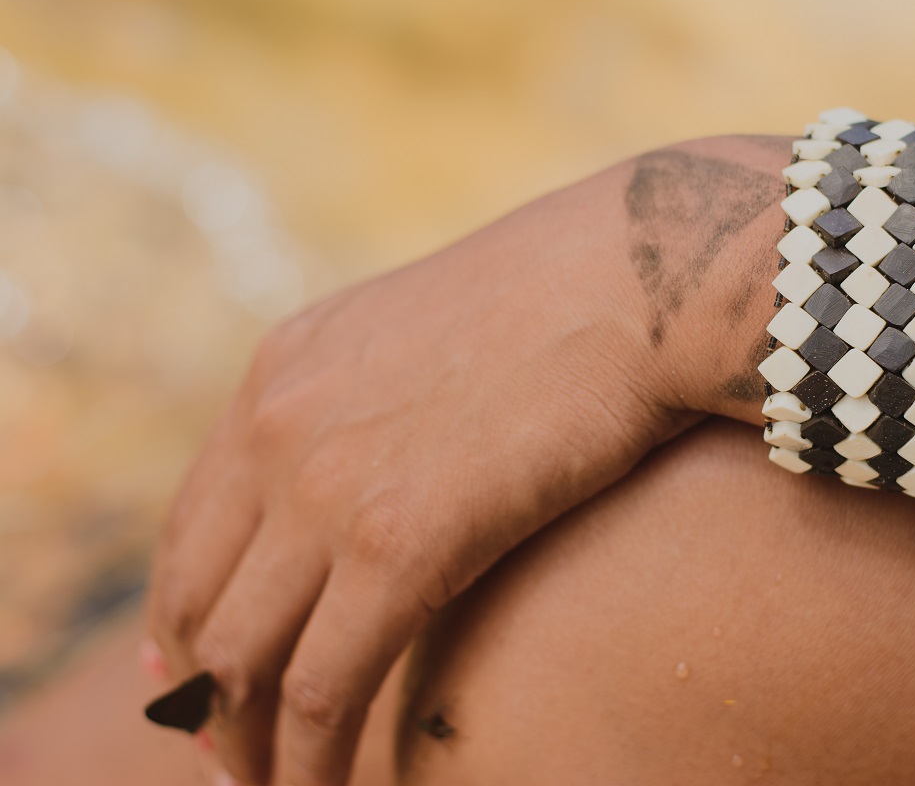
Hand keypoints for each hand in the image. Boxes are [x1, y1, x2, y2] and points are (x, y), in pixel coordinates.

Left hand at [145, 135, 786, 783]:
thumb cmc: (561, 304)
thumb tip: (372, 476)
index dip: (181, 621)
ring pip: (243, 662)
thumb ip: (371, 402)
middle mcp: (276, 428)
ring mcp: (326, 484)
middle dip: (202, 700)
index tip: (194, 682)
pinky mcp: (397, 541)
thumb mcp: (425, 336)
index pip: (190, 529)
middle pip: (196, 605)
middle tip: (229, 757)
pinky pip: (324, 687)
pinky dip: (310, 758)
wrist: (635, 275)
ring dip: (248, 746)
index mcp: (277, 374)